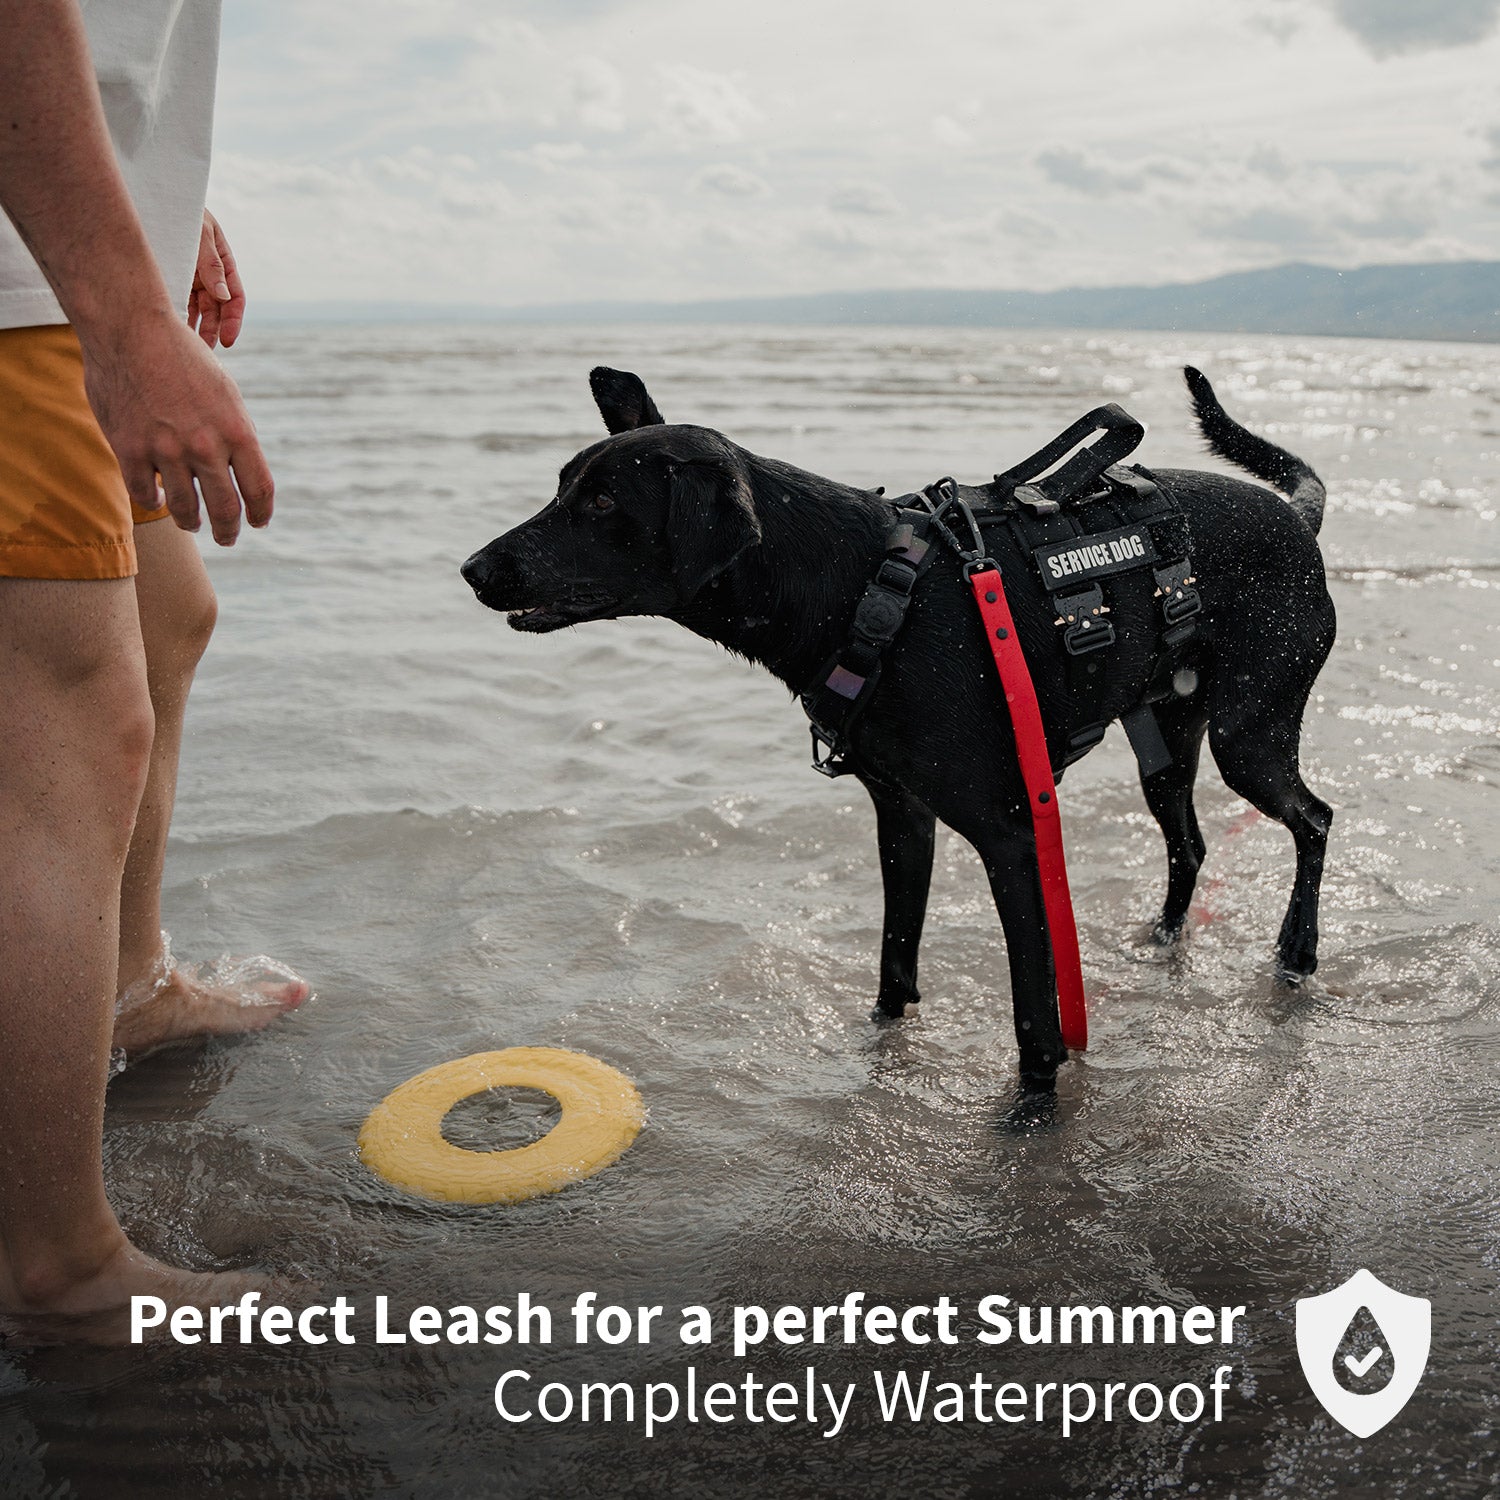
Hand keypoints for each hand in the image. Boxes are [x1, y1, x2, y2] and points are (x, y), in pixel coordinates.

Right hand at [80, 308, 273, 544]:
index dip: (262, 512)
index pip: (260, 489)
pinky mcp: (129, 449)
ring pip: (185, 510)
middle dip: (229, 531)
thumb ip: (234, 436)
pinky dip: (154, 502)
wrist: (132, 329)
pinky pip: (144, 494)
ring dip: (192, 523)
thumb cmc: (182, 359)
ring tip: (193, 524)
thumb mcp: (225, 394)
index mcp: (237, 430)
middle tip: (227, 537)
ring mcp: (166, 449)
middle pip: (226, 509)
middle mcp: (206, 445)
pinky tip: (158, 500)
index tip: (258, 522)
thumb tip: (240, 474)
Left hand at [186, 209, 244, 349]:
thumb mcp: (199, 232)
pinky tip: (172, 329)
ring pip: (196, 308)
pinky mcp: (172, 276)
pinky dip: (177, 315)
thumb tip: (222, 296)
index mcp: (223, 261)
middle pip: (216, 308)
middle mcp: (209, 272)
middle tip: (203, 350)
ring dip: (195, 328)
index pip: (235, 297)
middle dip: (212, 330)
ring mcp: (190, 275)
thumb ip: (210, 263)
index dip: (233, 320)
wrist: (148, 191)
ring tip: (188, 347)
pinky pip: (177, 300)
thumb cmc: (178, 208)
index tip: (227, 340)